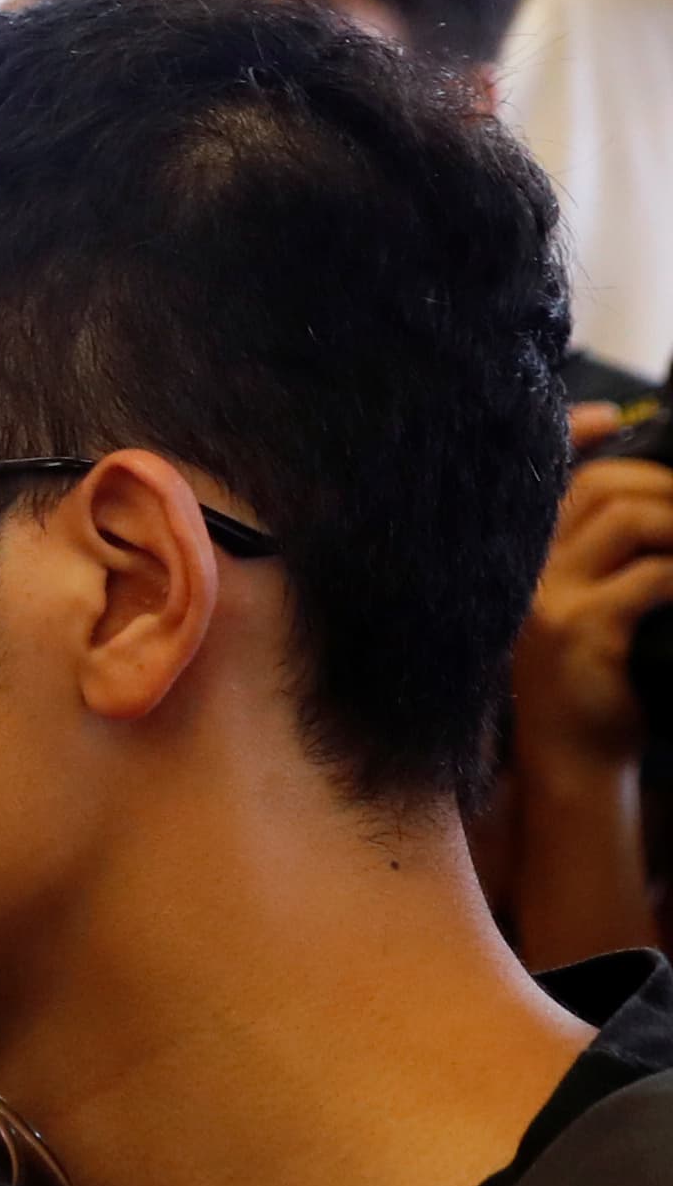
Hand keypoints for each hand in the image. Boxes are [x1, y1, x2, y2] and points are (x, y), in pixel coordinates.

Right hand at [513, 450, 672, 784]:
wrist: (571, 768)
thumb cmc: (595, 689)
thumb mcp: (588, 614)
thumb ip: (605, 564)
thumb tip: (651, 508)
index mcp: (527, 563)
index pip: (548, 478)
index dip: (576, 433)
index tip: (606, 418)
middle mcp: (527, 574)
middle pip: (600, 488)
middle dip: (665, 487)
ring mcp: (548, 601)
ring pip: (626, 517)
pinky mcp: (578, 632)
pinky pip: (649, 575)